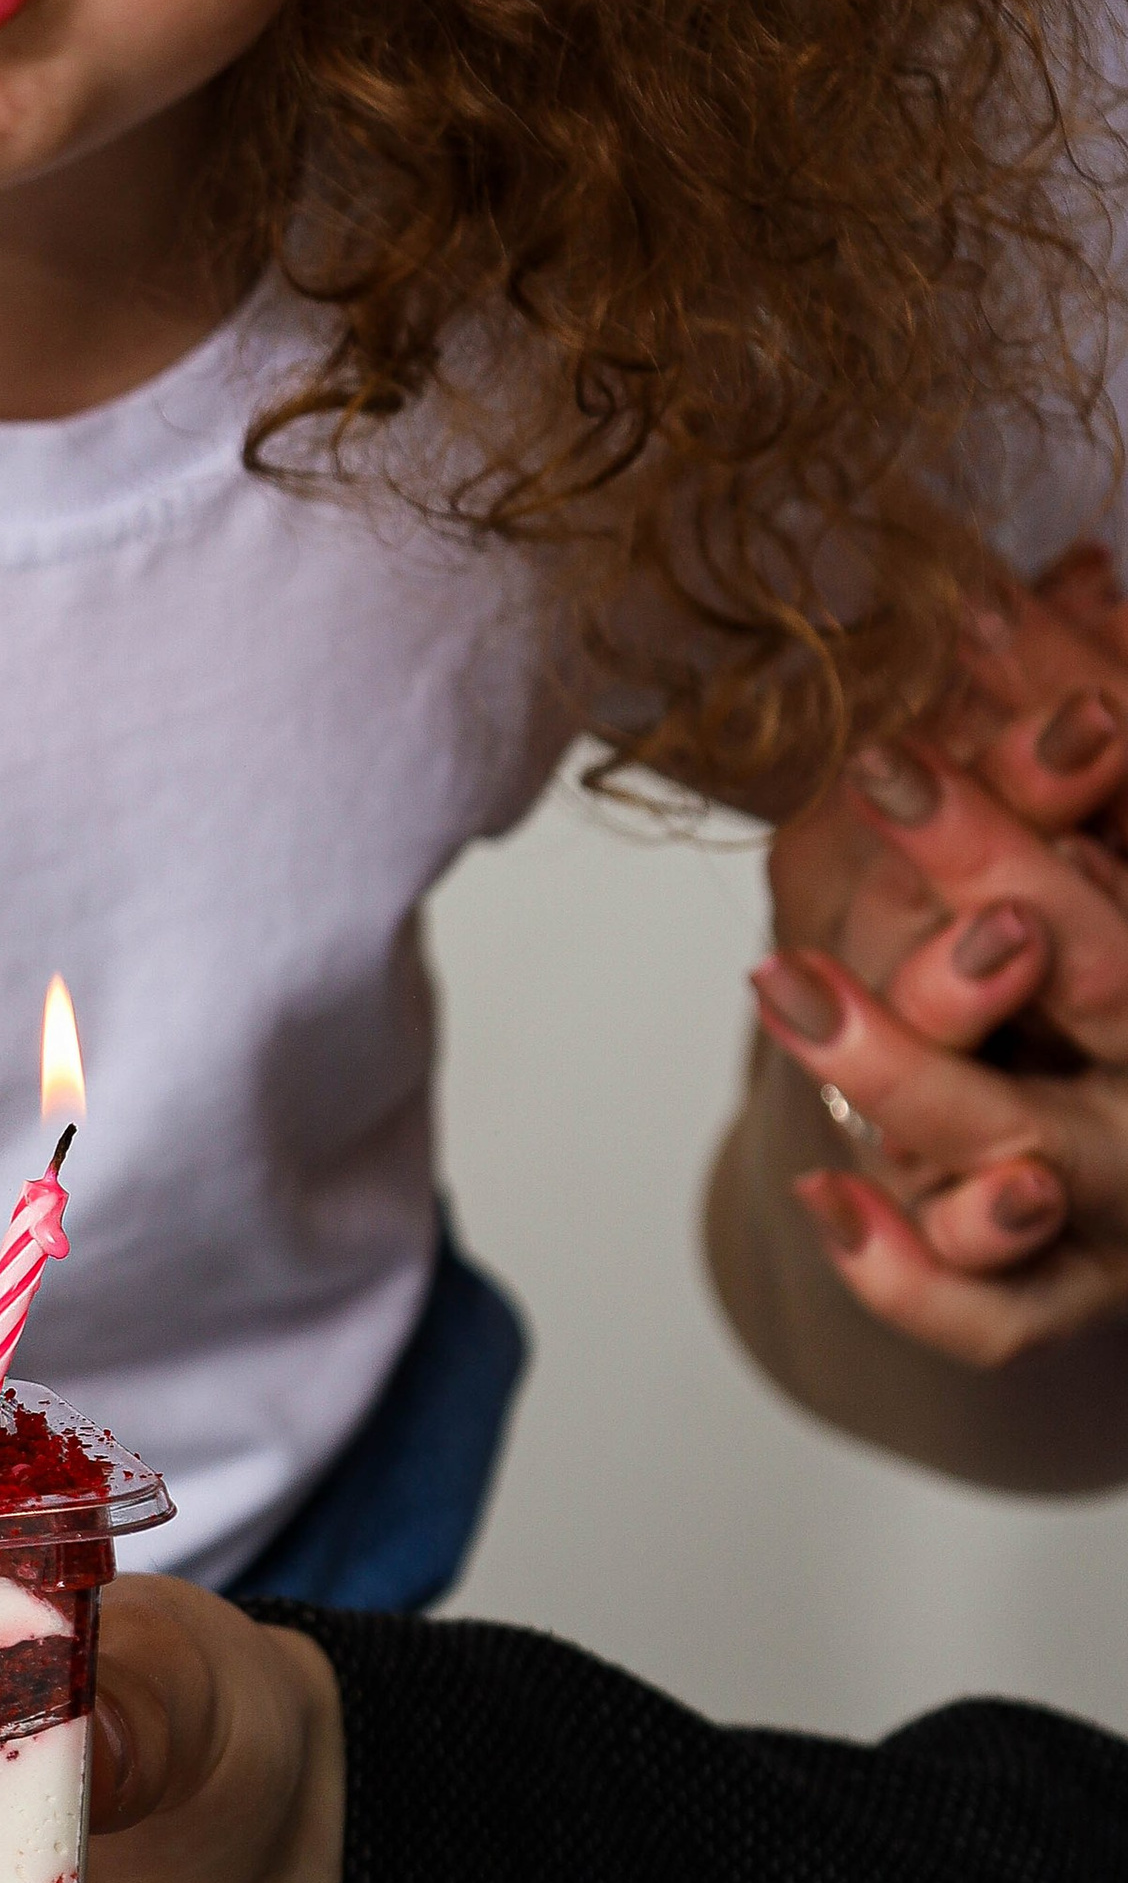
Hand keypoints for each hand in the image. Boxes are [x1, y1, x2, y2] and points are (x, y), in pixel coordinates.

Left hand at [758, 539, 1127, 1355]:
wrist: (1094, 1122)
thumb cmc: (1095, 932)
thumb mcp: (1093, 807)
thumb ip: (1071, 699)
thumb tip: (1023, 570)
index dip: (1055, 769)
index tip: (928, 702)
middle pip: (1111, 978)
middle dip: (1003, 873)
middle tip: (883, 779)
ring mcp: (1127, 1198)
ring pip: (1032, 1153)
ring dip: (912, 1071)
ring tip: (788, 988)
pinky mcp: (1064, 1291)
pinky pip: (989, 1312)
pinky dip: (906, 1270)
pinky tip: (817, 1194)